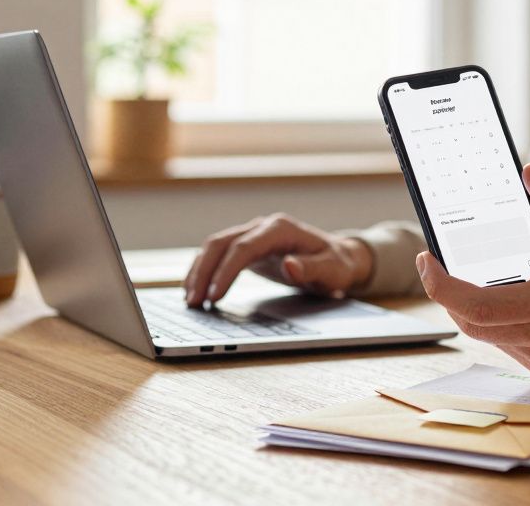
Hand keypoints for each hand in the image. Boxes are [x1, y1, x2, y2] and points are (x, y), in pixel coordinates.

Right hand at [183, 213, 373, 306]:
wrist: (339, 257)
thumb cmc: (336, 265)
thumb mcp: (332, 271)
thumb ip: (312, 268)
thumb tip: (290, 266)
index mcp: (281, 229)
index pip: (244, 247)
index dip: (226, 271)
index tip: (214, 295)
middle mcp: (263, 226)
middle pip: (222, 243)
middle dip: (204, 272)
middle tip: (193, 302)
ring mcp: (253, 234)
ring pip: (215, 247)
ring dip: (199, 271)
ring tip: (190, 300)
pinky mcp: (247, 246)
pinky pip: (219, 254)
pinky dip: (204, 270)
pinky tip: (195, 290)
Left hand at [417, 164, 529, 379]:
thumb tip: (529, 174)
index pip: (478, 305)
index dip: (442, 285)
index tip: (428, 260)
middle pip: (471, 323)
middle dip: (445, 293)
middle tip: (436, 263)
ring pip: (487, 336)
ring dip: (472, 307)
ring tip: (469, 274)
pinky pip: (508, 345)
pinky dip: (496, 321)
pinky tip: (502, 296)